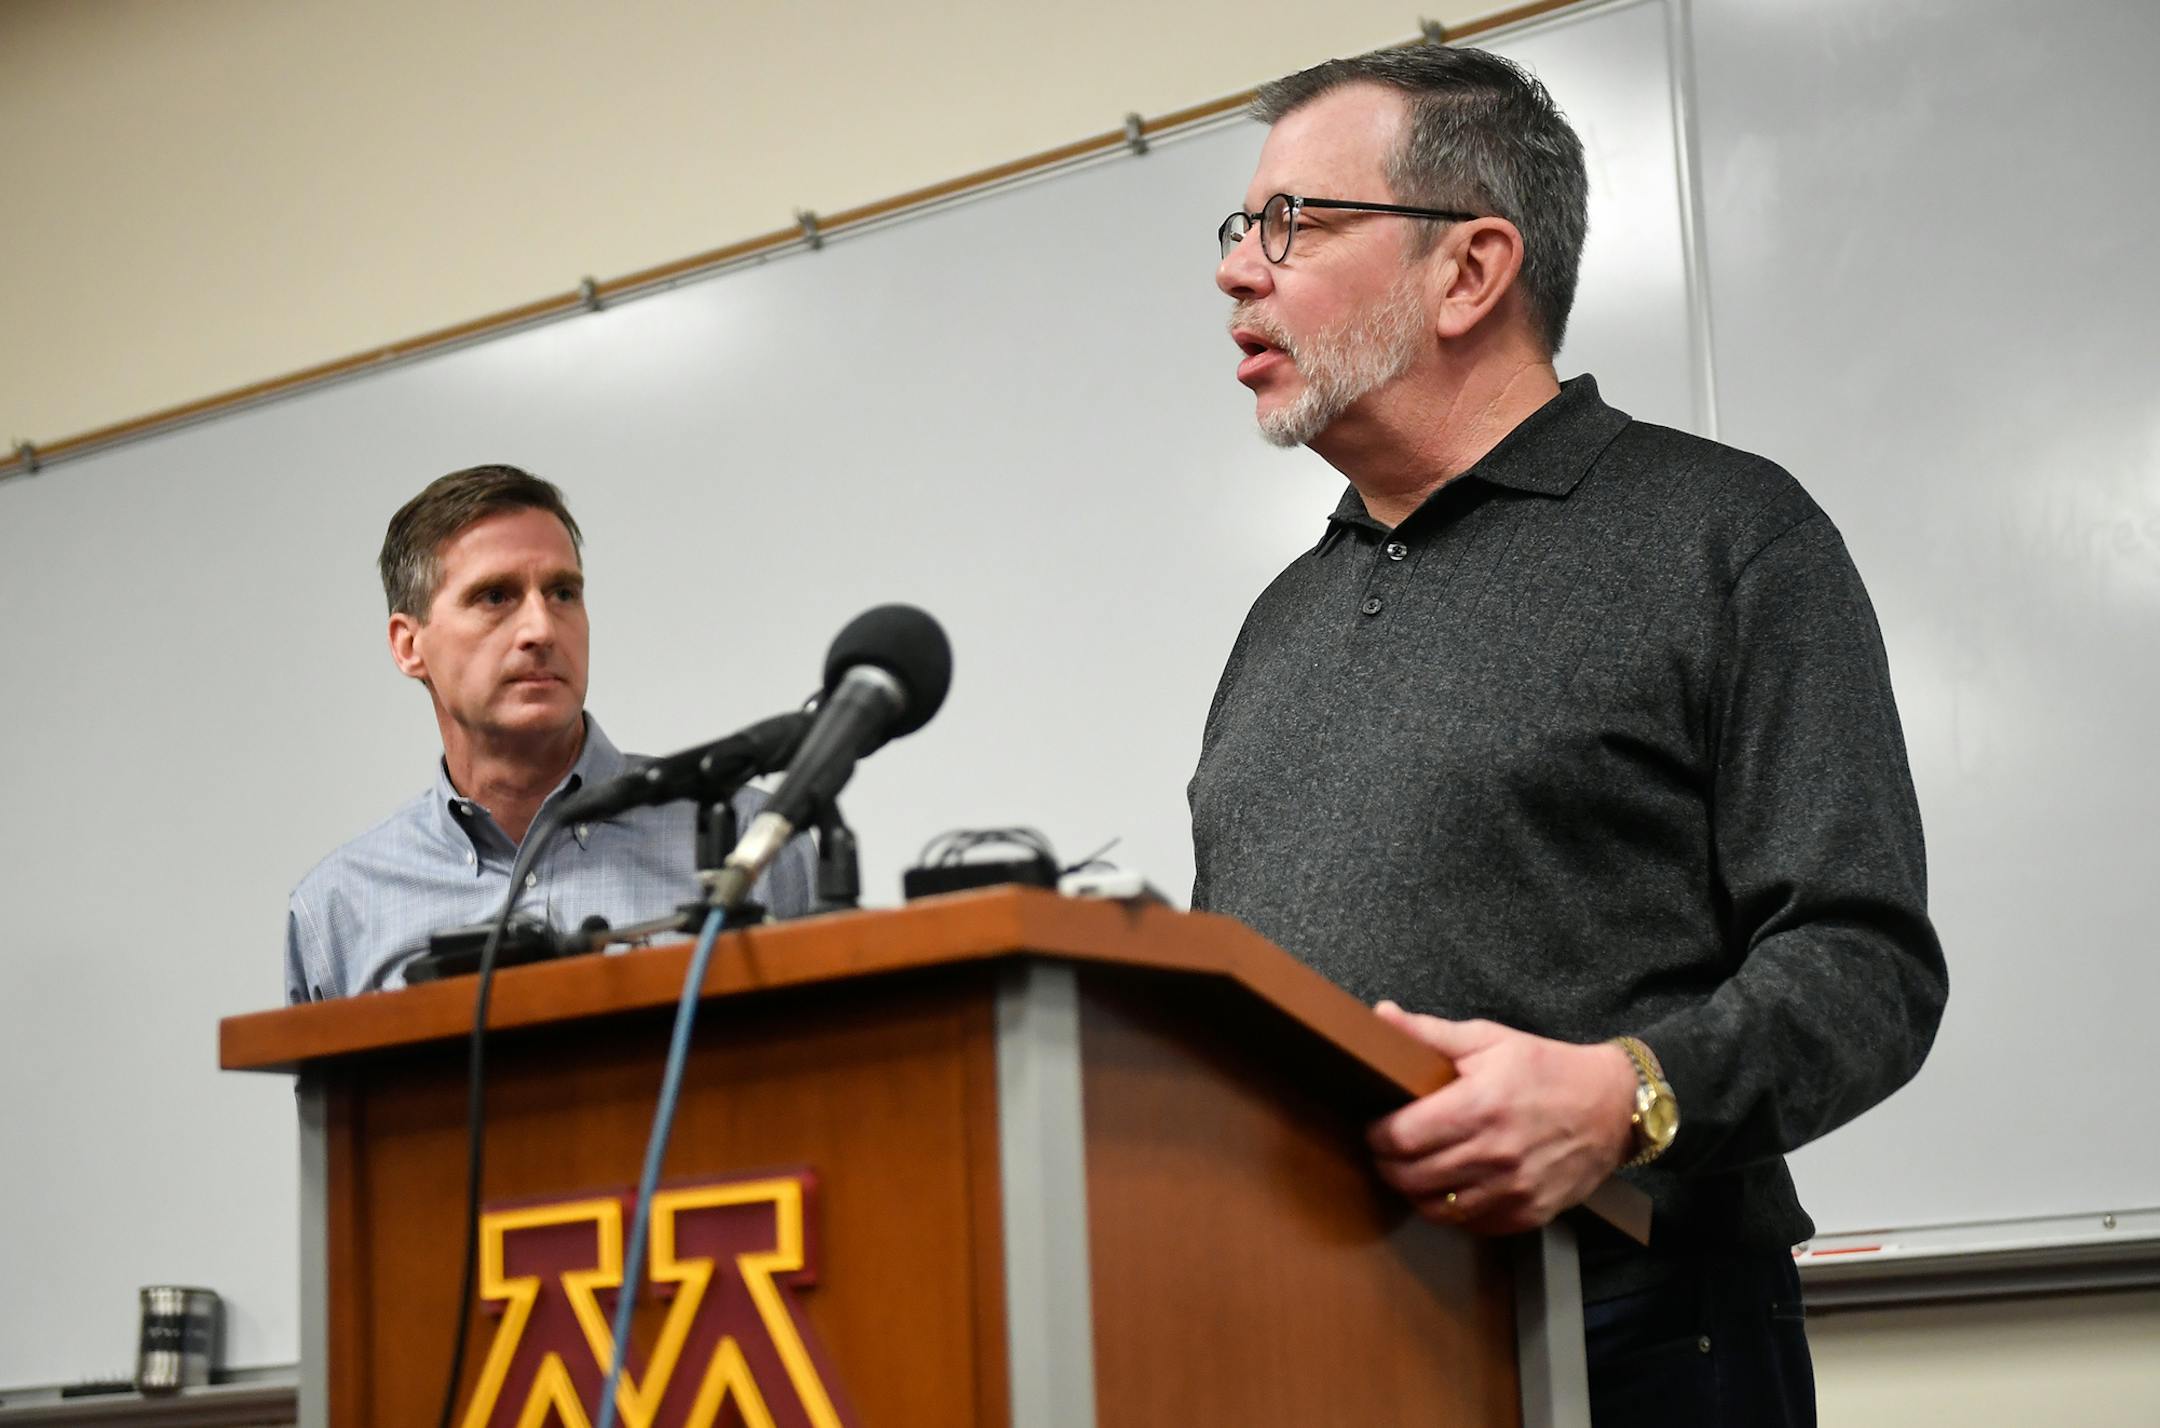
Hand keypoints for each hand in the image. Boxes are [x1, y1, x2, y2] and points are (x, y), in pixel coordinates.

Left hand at [1367, 1003, 1638, 1234]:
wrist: (1613, 1105)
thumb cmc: (1547, 1068)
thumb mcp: (1489, 1039)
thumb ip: (1429, 1032)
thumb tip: (1381, 1015)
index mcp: (1480, 1105)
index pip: (1402, 1136)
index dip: (1377, 1134)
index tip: (1375, 1127)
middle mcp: (1496, 1153)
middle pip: (1412, 1176)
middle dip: (1388, 1164)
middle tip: (1386, 1150)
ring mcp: (1514, 1189)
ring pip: (1436, 1208)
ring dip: (1414, 1191)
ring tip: (1412, 1170)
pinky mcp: (1529, 1213)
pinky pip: (1471, 1224)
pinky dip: (1451, 1211)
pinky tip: (1449, 1188)